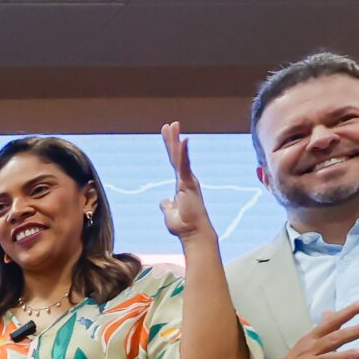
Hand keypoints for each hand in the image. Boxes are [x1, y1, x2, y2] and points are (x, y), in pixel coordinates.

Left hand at [157, 123, 215, 243]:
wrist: (194, 234)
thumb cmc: (184, 226)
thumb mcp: (170, 213)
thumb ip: (167, 205)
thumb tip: (164, 200)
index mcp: (182, 185)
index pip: (175, 163)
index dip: (171, 149)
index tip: (168, 136)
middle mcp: (186, 180)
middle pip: (177, 156)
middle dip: (173, 139)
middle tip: (170, 124)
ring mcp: (188, 180)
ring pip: (180, 157)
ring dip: (175, 140)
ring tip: (172, 125)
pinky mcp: (188, 183)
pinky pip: (184, 165)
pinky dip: (183, 152)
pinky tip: (183, 140)